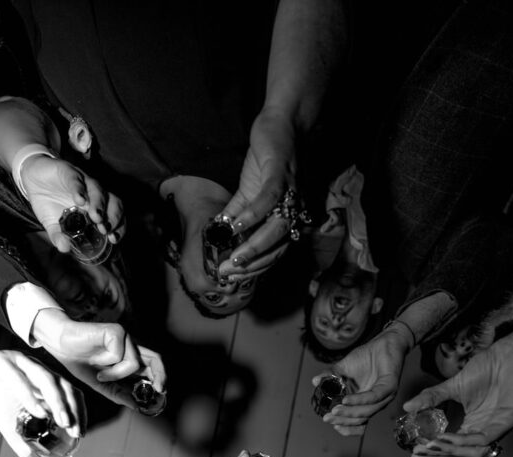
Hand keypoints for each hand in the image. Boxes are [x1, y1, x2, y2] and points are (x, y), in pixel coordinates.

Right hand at [0, 342, 83, 456]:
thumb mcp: (1, 418)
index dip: (77, 410)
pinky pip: (18, 377)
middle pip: (63, 384)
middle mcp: (33, 366)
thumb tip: (27, 454)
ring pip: (46, 378)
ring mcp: (17, 361)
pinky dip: (29, 395)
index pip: (67, 391)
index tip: (79, 432)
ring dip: (57, 401)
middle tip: (73, 429)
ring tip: (61, 421)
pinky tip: (36, 411)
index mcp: (38, 377)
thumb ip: (15, 434)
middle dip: (71, 407)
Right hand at [20, 155, 124, 251]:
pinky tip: (78, 200)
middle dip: (113, 217)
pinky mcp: (68, 171)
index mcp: (94, 209)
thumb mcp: (52, 224)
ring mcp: (82, 182)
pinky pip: (77, 180)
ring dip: (99, 204)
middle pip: (113, 202)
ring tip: (95, 217)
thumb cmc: (49, 202)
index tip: (114, 239)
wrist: (32, 179)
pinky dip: (79, 189)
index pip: (114, 217)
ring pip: (98, 189)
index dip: (118, 227)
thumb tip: (64, 248)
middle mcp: (93, 195)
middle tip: (105, 230)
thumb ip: (58, 237)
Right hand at [31, 310, 167, 404]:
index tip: (161, 393)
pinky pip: (119, 356)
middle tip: (158, 389)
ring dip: (116, 374)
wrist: (60, 344)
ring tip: (100, 373)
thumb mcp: (102, 384)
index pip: (153, 365)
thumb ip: (119, 394)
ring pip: (134, 364)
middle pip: (156, 359)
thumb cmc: (79, 360)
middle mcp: (129, 346)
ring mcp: (124, 337)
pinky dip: (107, 364)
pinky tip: (95, 359)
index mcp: (128, 357)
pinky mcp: (116, 332)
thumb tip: (138, 406)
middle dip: (159, 376)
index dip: (161, 378)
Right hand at [218, 108, 298, 277]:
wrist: (279, 124)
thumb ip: (235, 214)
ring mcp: (290, 195)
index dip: (251, 268)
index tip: (229, 276)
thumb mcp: (247, 192)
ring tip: (234, 259)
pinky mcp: (281, 175)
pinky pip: (268, 201)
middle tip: (227, 273)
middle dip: (252, 265)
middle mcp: (293, 212)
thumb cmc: (266, 159)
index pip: (271, 253)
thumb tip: (219, 234)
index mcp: (285, 219)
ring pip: (276, 230)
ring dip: (254, 247)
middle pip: (277, 249)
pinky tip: (234, 225)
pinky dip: (252, 216)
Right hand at [319, 328, 409, 435]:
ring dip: (349, 413)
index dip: (346, 428)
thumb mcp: (344, 368)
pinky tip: (346, 399)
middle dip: (342, 421)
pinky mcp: (390, 386)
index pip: (359, 424)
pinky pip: (374, 397)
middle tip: (327, 418)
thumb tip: (314, 381)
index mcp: (366, 403)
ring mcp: (385, 396)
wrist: (384, 341)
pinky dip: (359, 400)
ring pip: (367, 411)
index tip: (332, 425)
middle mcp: (376, 403)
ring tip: (335, 410)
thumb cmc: (367, 356)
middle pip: (360, 420)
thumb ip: (331, 376)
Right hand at [405, 334, 512, 456]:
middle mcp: (484, 430)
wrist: (510, 353)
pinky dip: (465, 440)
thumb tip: (408, 406)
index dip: (434, 450)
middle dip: (439, 454)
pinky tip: (447, 437)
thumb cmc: (488, 368)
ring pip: (473, 449)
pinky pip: (485, 437)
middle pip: (461, 452)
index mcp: (473, 426)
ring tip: (431, 445)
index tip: (414, 452)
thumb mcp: (453, 386)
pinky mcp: (508, 420)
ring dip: (450, 449)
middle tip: (419, 452)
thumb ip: (432, 398)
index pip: (452, 445)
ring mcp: (497, 427)